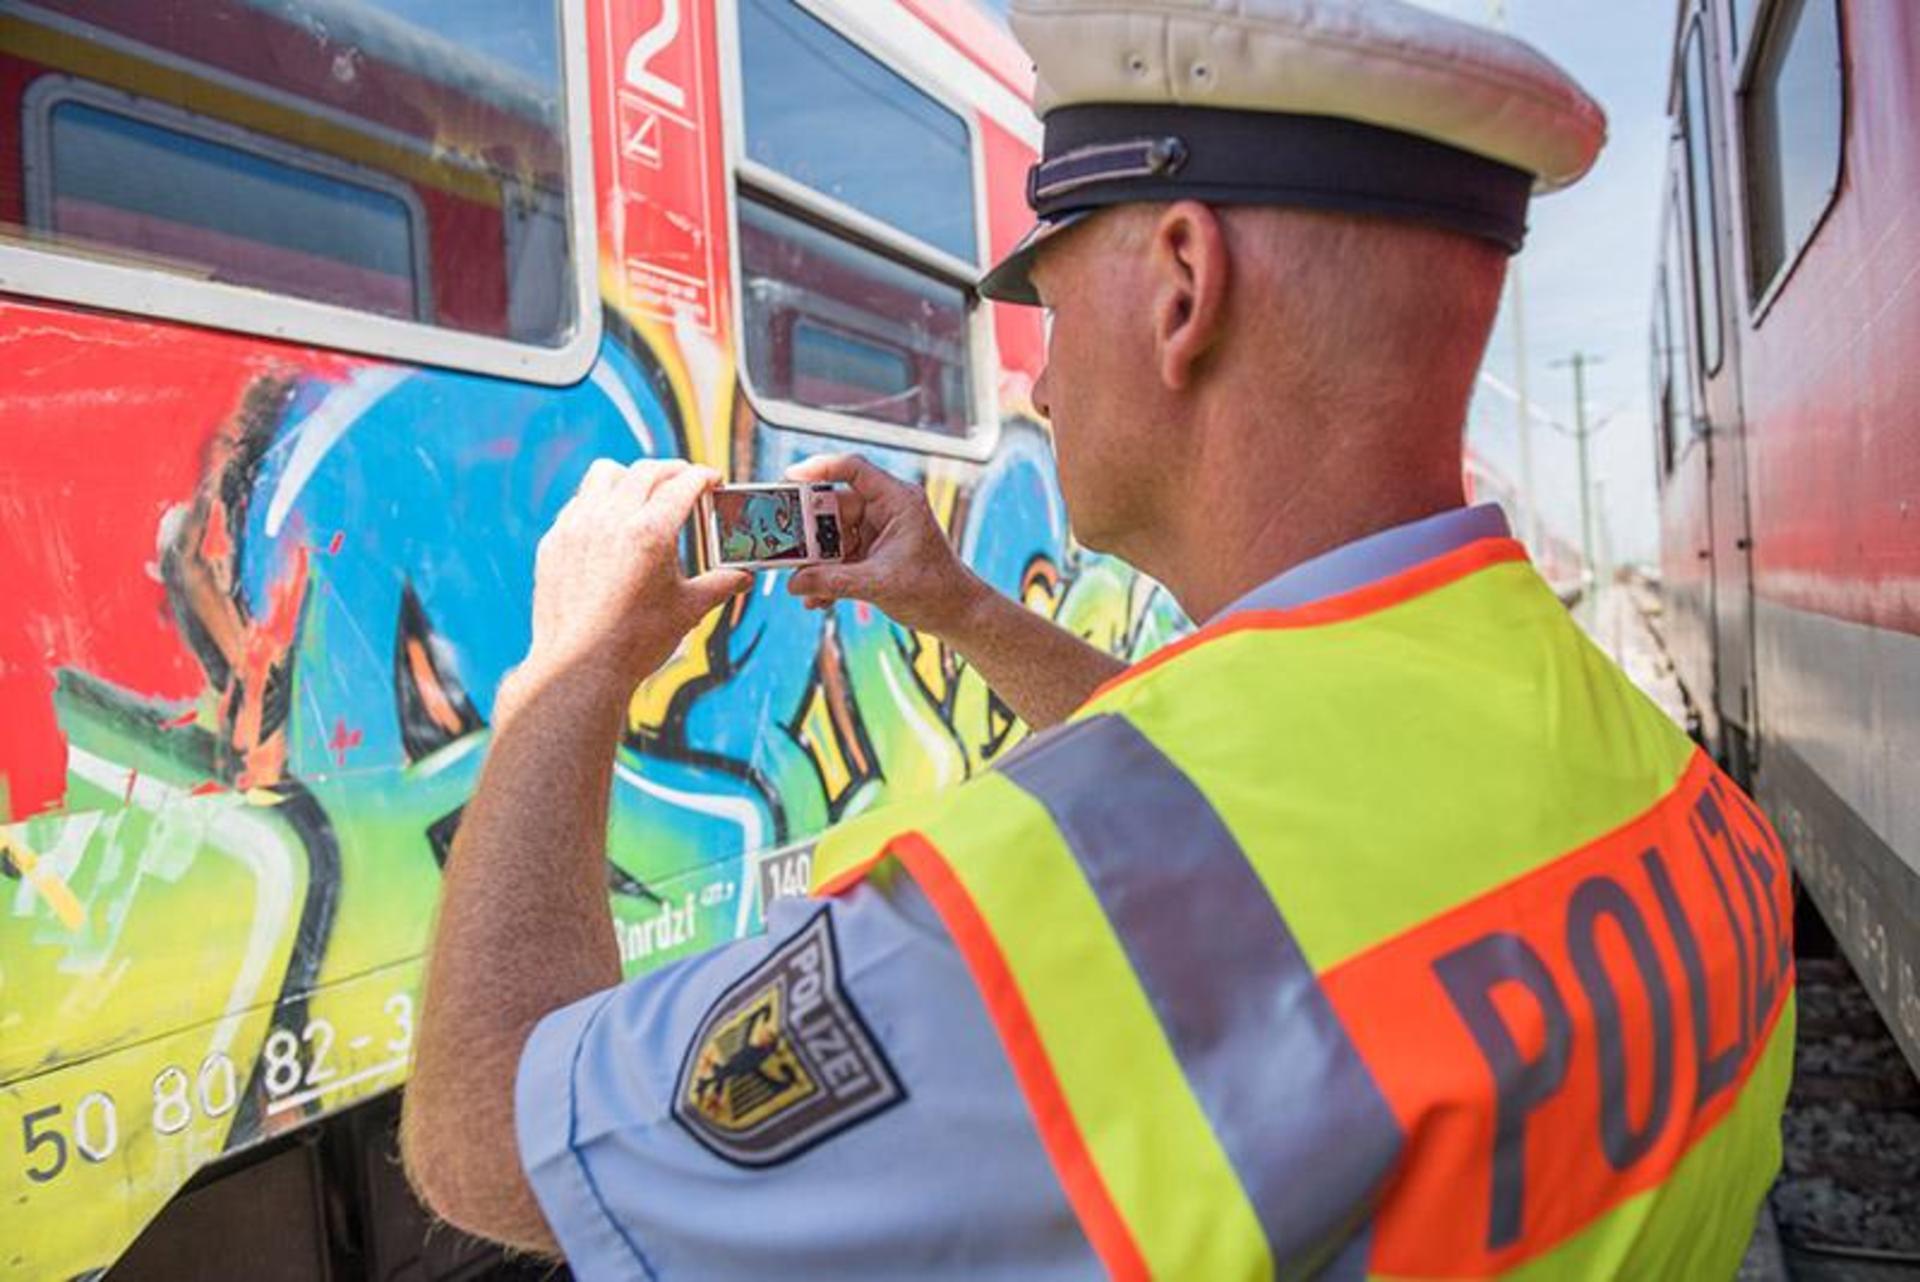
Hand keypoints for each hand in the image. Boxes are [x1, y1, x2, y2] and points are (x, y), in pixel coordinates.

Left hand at [520, 460, 749, 697]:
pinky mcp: (555, 541)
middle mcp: (612, 519)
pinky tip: (610, 522)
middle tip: (686, 483)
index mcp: (651, 532)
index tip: (712, 480)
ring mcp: (578, 527)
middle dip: (672, 471)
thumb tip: (744, 577)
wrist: (581, 667)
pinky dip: (599, 501)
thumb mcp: (688, 609)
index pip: (683, 483)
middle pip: (646, 471)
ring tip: (643, 492)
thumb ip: (720, 585)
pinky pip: (579, 502)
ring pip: (605, 474)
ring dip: (630, 475)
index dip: (704, 476)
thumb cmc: (637, 641)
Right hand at [784, 455, 986, 635]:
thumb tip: (793, 583)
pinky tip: (816, 598)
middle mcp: (886, 510)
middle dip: (809, 531)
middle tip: (785, 546)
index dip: (820, 468)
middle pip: (834, 506)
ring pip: (833, 536)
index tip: (789, 478)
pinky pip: (840, 557)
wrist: (955, 614)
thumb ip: (833, 582)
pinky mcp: (872, 553)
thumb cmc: (934, 590)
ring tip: (802, 583)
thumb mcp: (879, 584)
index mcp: (897, 501)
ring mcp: (877, 531)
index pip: (854, 469)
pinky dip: (827, 575)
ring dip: (816, 562)